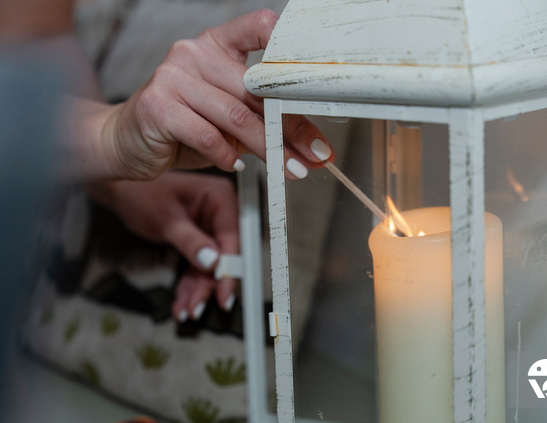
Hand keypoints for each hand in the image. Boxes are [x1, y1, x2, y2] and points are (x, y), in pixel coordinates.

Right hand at [77, 9, 332, 180]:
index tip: (317, 76)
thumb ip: (265, 123)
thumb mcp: (229, 120)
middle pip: (257, 89)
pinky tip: (233, 164)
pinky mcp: (158, 106)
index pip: (259, 28)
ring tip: (285, 167)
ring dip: (267, 148)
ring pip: (236, 115)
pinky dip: (226, 155)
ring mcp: (173, 76)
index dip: (290, 46)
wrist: (126, 142)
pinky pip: (208, 135)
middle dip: (290, 126)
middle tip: (313, 151)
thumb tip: (313, 148)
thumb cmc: (183, 128)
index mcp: (216, 45)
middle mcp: (194, 53)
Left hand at [87, 171, 238, 319]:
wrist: (119, 191)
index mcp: (219, 198)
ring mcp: (209, 226)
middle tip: (197, 306)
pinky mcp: (199, 239)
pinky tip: (183, 300)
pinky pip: (198, 265)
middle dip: (208, 284)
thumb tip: (213, 262)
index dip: (228, 269)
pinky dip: (190, 283)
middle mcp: (218, 212)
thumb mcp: (166, 220)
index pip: (231, 239)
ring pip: (210, 266)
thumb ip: (191, 242)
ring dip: (197, 288)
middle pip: (223, 256)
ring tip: (187, 308)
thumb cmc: (140, 193)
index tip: (224, 293)